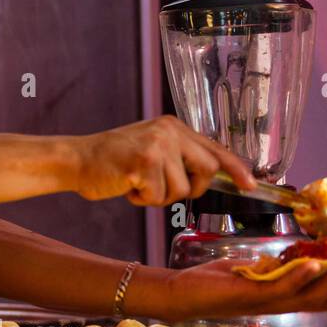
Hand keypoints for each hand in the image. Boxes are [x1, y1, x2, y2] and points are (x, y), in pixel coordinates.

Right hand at [71, 115, 257, 206]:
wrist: (76, 160)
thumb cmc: (111, 160)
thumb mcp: (150, 148)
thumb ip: (178, 156)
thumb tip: (210, 176)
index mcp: (172, 126)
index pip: (214, 148)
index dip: (235, 168)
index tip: (250, 184)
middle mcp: (168, 132)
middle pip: (206, 170)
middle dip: (191, 188)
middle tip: (163, 188)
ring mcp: (156, 147)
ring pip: (181, 190)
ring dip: (159, 196)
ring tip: (137, 183)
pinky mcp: (143, 165)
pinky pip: (158, 197)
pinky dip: (142, 200)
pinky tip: (127, 187)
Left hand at [160, 255, 326, 319]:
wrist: (182, 292)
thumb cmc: (215, 282)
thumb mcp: (254, 271)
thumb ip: (276, 267)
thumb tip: (300, 256)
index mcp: (285, 298)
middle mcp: (281, 304)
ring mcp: (267, 302)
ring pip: (309, 295)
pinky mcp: (249, 295)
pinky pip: (280, 288)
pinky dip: (298, 276)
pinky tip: (312, 263)